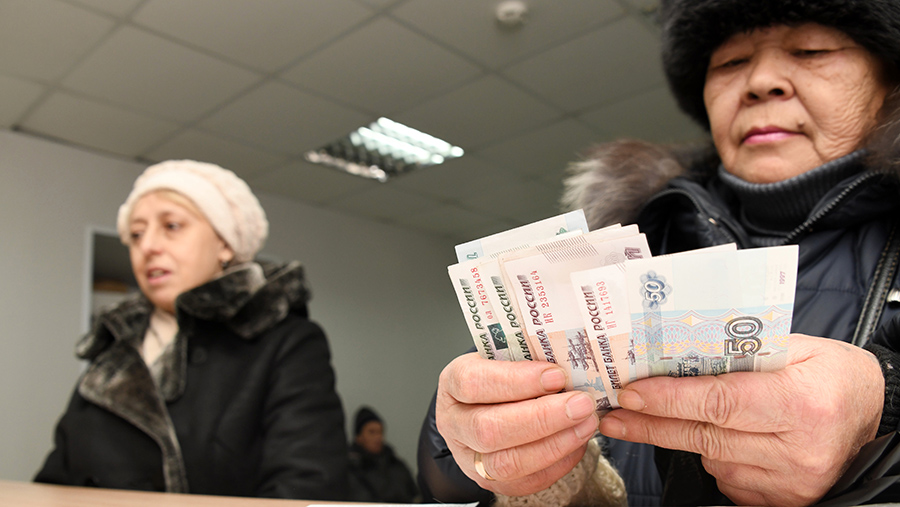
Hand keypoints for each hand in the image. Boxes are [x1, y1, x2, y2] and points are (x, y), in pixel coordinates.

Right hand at [436, 352, 599, 496]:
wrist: (487, 404)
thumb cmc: (499, 375)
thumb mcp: (503, 357)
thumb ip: (527, 359)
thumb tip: (568, 362)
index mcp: (453, 383)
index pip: (473, 383)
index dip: (515, 381)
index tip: (556, 375)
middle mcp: (454, 423)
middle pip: (488, 430)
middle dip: (542, 418)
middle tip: (581, 404)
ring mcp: (469, 458)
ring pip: (506, 463)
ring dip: (554, 444)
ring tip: (586, 423)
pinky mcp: (491, 481)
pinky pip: (525, 481)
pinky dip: (558, 463)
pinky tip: (577, 441)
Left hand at [598, 334, 883, 506]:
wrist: (870, 411)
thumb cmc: (829, 372)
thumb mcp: (794, 346)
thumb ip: (738, 351)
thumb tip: (670, 354)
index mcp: (801, 403)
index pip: (719, 401)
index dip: (669, 399)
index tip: (630, 392)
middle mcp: (798, 449)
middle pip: (706, 435)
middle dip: (652, 423)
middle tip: (614, 414)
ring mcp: (792, 482)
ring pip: (711, 459)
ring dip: (682, 437)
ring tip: (656, 417)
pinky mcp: (785, 500)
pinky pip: (727, 478)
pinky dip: (713, 456)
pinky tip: (716, 436)